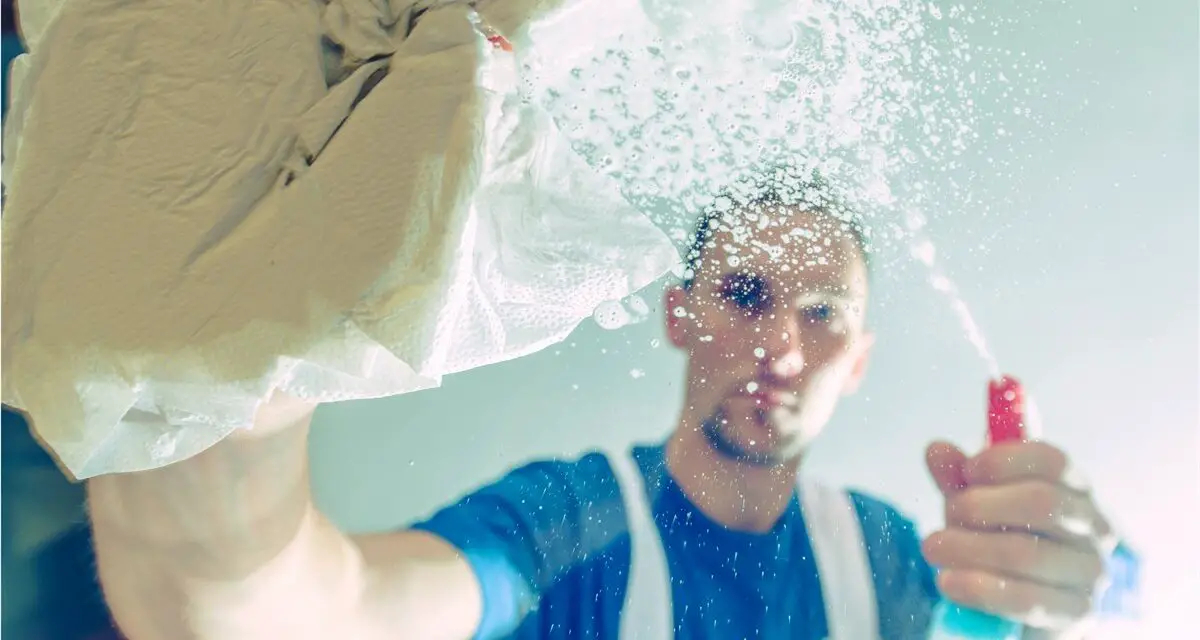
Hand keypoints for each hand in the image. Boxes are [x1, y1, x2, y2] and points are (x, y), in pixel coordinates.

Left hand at [922, 440, 1115, 636]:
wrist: (1022, 602)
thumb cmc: (1002, 539)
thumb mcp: (978, 504)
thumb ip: (958, 478)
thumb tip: (937, 450)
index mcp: (1074, 489)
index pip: (1052, 461)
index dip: (1003, 461)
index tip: (966, 470)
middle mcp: (1093, 527)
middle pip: (1042, 502)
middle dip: (982, 505)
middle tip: (948, 513)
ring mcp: (1089, 571)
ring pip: (1027, 553)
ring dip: (969, 547)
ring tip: (933, 547)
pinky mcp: (1075, 612)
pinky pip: (1025, 599)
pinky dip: (978, 587)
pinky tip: (948, 581)